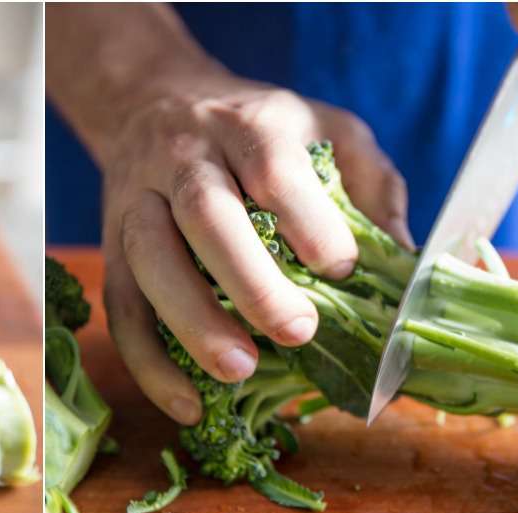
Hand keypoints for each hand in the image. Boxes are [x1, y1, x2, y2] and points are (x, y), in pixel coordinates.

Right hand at [47, 5, 408, 425]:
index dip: (307, 218)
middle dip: (251, 280)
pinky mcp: (111, 249)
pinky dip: (148, 364)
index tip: (342, 268)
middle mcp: (183, 157)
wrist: (157, 102)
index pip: (272, 166)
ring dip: (192, 322)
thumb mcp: (328, 132)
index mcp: (248, 125)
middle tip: (298, 333)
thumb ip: (370, 188)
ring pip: (150, 261)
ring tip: (238, 372)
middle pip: (205, 213)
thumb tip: (406, 263)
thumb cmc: (259, 133)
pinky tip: (186, 404)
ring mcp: (137, 203)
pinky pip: (121, 309)